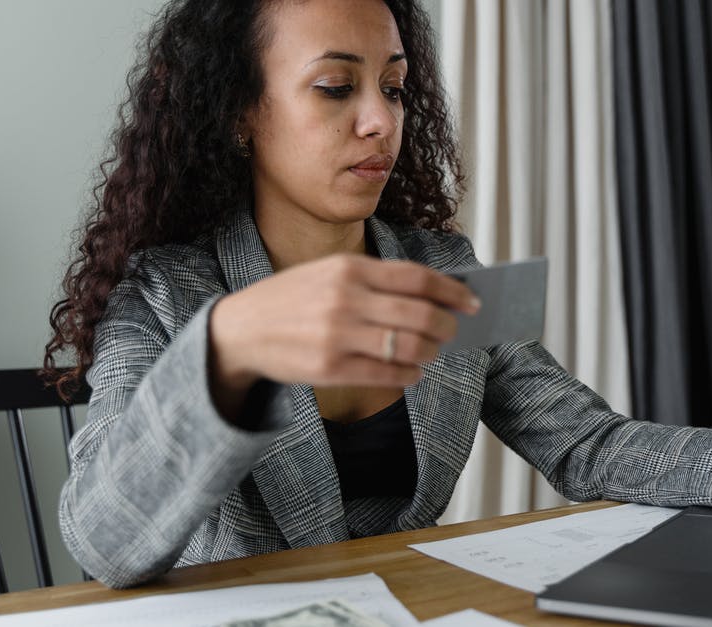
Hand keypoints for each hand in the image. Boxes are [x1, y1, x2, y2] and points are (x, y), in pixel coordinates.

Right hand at [208, 254, 478, 411]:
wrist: (240, 330)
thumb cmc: (292, 299)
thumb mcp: (328, 273)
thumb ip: (374, 279)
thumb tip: (431, 293)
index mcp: (349, 269)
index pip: (417, 277)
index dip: (452, 291)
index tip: (471, 300)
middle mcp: (345, 300)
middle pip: (420, 314)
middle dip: (446, 325)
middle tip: (452, 331)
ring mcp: (337, 335)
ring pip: (409, 347)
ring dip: (430, 352)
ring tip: (430, 351)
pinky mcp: (330, 368)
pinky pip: (388, 374)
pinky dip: (410, 374)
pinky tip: (412, 371)